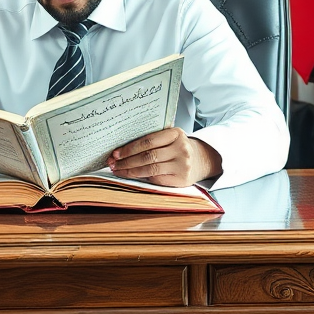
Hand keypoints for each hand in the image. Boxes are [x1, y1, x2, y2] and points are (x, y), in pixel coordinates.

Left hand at [107, 127, 221, 186]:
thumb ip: (153, 139)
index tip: (116, 153)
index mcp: (176, 134)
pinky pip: (157, 178)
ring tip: (119, 170)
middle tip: (113, 163)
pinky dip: (142, 177)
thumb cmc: (178, 147)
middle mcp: (181, 149)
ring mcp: (182, 165)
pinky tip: (132, 175)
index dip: (130, 148)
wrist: (201, 160)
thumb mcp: (170, 137)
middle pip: (148, 156)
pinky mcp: (181, 179)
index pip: (148, 141)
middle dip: (127, 161)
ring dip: (131, 171)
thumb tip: (123, 149)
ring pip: (151, 169)